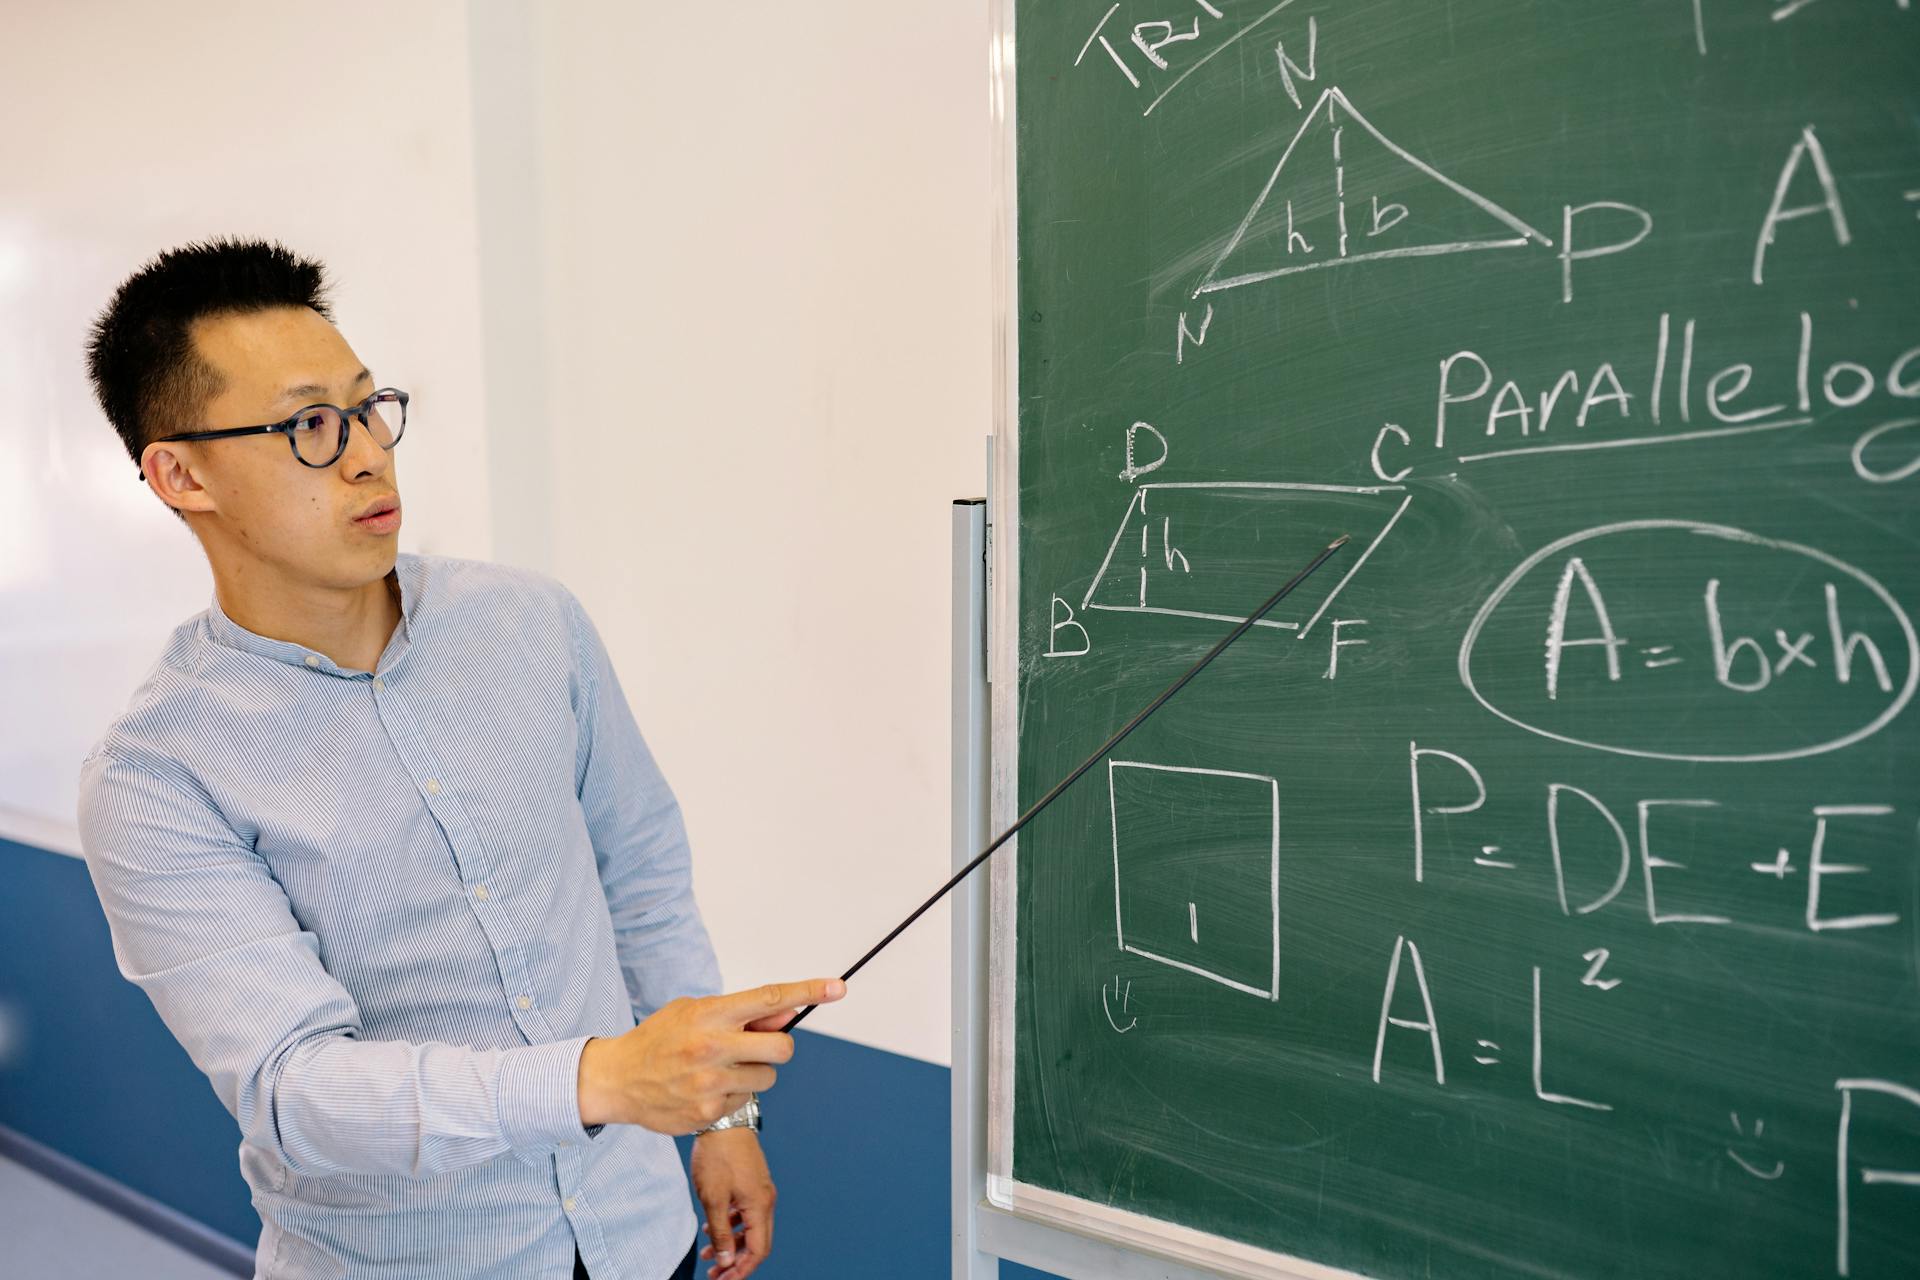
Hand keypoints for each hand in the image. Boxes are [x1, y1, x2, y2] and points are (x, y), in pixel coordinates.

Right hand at [576, 978, 844, 1133]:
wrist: (617, 1079)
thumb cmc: (660, 1039)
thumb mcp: (695, 1012)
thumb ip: (743, 1013)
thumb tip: (789, 1012)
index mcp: (711, 1014)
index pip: (770, 998)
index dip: (808, 991)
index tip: (837, 988)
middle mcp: (712, 1046)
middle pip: (781, 1048)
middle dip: (777, 1048)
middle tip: (756, 1048)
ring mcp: (710, 1082)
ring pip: (768, 1079)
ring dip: (755, 1074)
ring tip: (723, 1070)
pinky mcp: (707, 1111)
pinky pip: (746, 1102)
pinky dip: (734, 1096)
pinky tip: (706, 1090)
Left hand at [691, 1128, 774, 1279]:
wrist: (724, 1120)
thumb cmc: (718, 1155)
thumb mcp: (713, 1198)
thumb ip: (720, 1231)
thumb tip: (726, 1259)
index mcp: (760, 1205)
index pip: (758, 1250)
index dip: (741, 1270)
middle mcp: (765, 1200)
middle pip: (757, 1242)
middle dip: (736, 1261)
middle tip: (716, 1273)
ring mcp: (760, 1190)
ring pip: (750, 1227)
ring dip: (732, 1243)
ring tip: (709, 1253)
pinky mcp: (751, 1182)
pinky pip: (746, 1213)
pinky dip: (732, 1225)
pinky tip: (711, 1228)